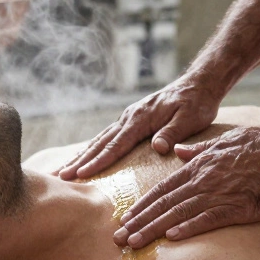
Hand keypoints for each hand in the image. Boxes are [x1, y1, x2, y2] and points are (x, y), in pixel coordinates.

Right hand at [56, 75, 222, 180]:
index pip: (116, 145)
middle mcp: (129, 117)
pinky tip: (86, 156)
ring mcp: (128, 118)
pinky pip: (108, 136)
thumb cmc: (196, 103)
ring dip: (82, 155)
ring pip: (100, 139)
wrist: (198, 84)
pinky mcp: (132, 119)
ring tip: (65, 169)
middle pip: (100, 143)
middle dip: (80, 160)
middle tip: (60, 176)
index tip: (81, 174)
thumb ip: (172, 133)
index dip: (98, 161)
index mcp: (140, 119)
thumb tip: (157, 148)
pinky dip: (94, 147)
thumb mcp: (190, 118)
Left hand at [112, 126, 259, 246]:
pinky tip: (171, 239)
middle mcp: (202, 181)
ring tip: (134, 243)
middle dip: (138, 222)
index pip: (163, 190)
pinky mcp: (236, 207)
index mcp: (198, 168)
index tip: (126, 218)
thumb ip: (198, 150)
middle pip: (163, 204)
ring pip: (178, 214)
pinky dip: (188, 229)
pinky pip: (207, 220)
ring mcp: (218, 194)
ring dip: (153, 230)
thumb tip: (176, 151)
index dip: (143, 206)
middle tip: (118, 239)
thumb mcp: (224, 141)